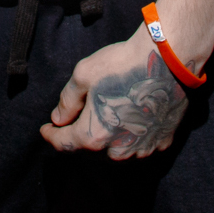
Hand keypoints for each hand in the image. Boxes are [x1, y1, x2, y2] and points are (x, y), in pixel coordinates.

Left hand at [40, 29, 188, 159]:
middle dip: (77, 138)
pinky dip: (127, 137)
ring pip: (114, 151)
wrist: (168, 61)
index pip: (64, 144)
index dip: (51, 136)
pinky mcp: (161, 143)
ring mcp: (142, 150)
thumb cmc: (121, 65)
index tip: (45, 129)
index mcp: (93, 136)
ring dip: (103, 140)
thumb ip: (67, 101)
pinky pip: (137, 146)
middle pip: (89, 151)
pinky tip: (126, 121)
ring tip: (98, 122)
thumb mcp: (83, 75)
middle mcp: (117, 150)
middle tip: (70, 123)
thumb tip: (59, 118)